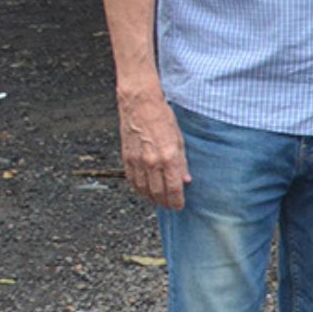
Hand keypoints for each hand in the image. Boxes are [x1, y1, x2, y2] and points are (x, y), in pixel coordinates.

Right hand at [117, 84, 189, 209]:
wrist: (139, 105)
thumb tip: (186, 181)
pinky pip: (132, 180)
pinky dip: (139, 189)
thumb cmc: (162, 118)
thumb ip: (182, 162)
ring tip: (159, 200)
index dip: (177, 201)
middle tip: (170, 206)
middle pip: (157, 192)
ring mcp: (137, 161)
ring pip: (143, 189)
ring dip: (151, 198)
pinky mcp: (126, 158)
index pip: (173, 188)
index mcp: (168, 156)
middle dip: (165, 203)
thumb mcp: (180, 139)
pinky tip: (144, 190)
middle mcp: (151, 162)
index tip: (180, 206)